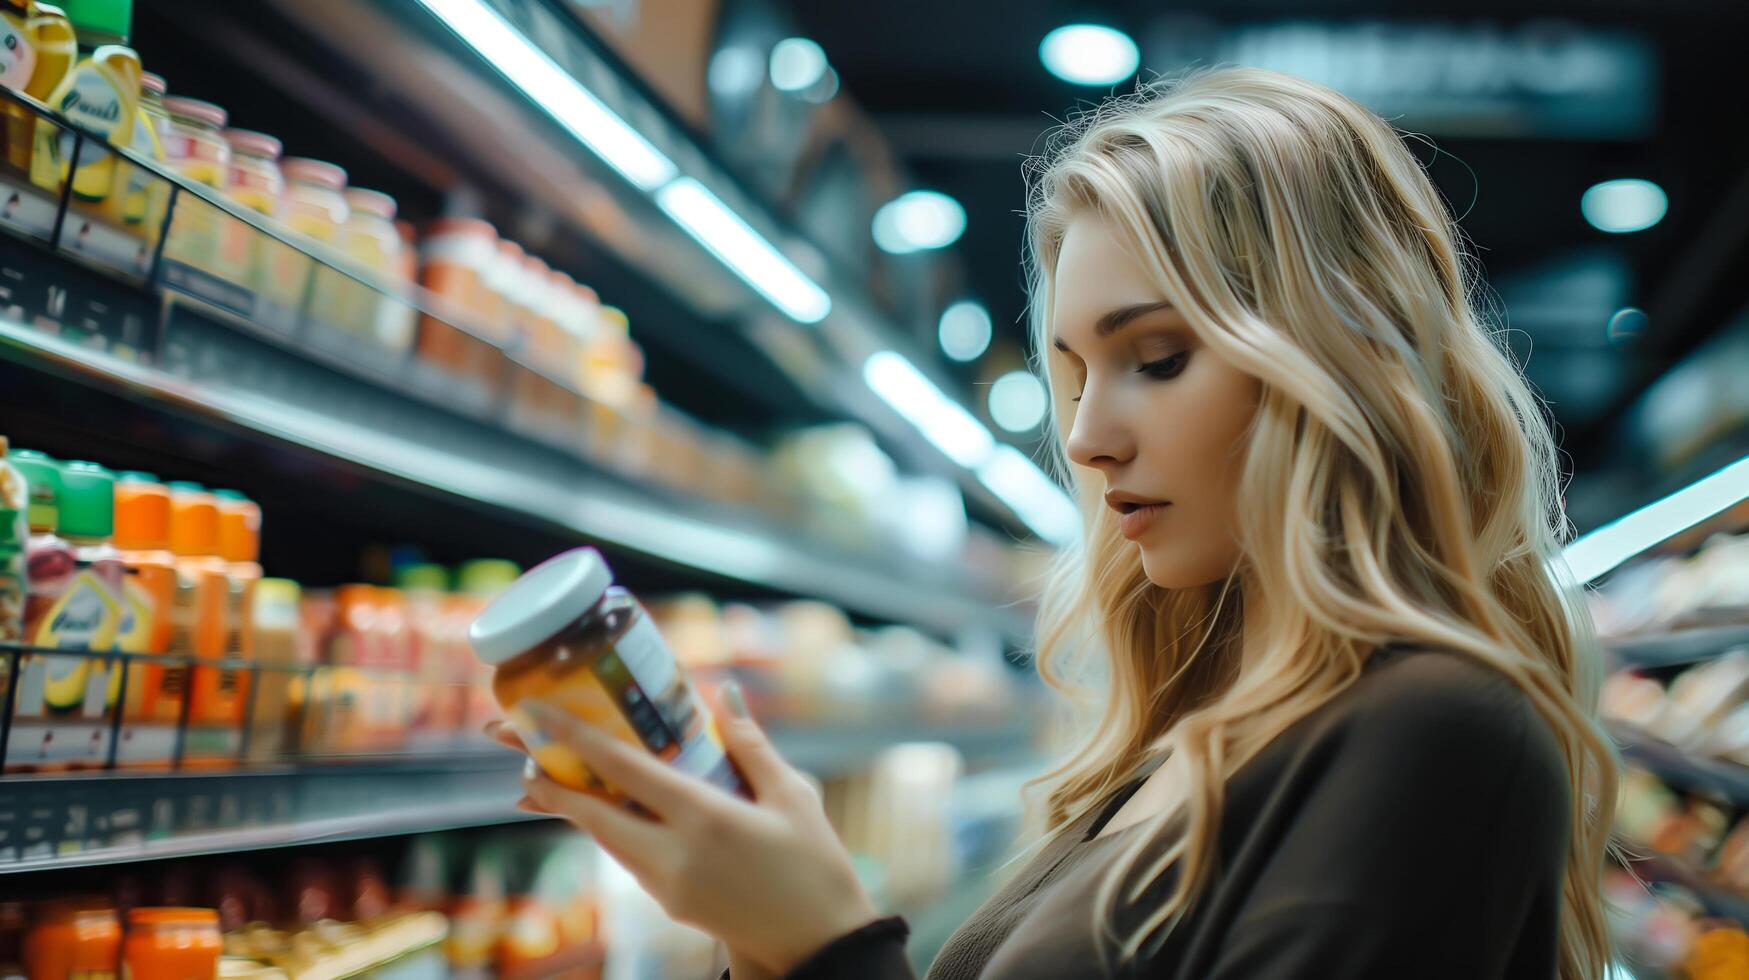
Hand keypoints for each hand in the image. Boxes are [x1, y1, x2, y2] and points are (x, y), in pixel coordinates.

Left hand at [487, 685, 878, 975]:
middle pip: (594, 814)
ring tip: (553, 777)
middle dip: (552, 784)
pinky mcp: (670, 905)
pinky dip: (610, 829)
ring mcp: (667, 887)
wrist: (819, 945)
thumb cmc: (817, 864)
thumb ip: (751, 744)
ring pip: (607, 839)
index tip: (539, 713)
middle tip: (522, 752)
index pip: (624, 769)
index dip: (575, 738)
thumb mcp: (793, 796)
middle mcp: (675, 855)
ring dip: (579, 808)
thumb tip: (724, 694)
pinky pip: (628, 858)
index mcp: (706, 818)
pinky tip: (609, 810)